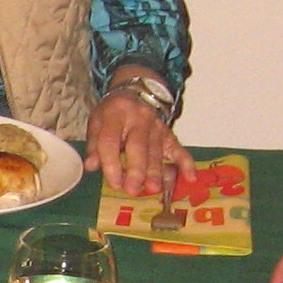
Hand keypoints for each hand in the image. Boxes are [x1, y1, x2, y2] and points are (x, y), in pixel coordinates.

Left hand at [85, 80, 194, 199]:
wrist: (134, 93)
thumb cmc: (112, 113)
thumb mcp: (97, 123)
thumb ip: (94, 145)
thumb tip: (92, 166)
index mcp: (115, 115)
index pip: (111, 141)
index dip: (111, 163)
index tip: (113, 183)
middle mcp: (138, 119)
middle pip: (138, 146)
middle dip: (136, 170)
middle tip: (133, 190)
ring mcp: (156, 126)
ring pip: (156, 150)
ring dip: (156, 172)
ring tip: (153, 189)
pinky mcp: (168, 133)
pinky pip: (178, 148)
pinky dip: (186, 163)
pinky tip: (190, 177)